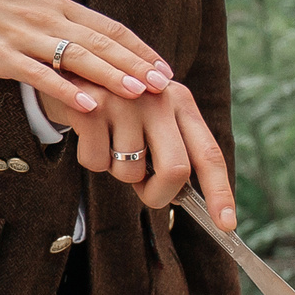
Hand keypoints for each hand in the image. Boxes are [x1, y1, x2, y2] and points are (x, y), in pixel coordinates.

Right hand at [0, 0, 168, 117]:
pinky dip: (66, 90)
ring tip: (137, 93)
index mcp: (60, 6)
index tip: (164, 68)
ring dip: (110, 76)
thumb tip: (98, 42)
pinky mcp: (4, 56)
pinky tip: (88, 105)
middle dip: (135, 65)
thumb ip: (65, 23)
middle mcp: (49, 19)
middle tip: (163, 84)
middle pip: (101, 43)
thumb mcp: (34, 6)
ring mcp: (27, 37)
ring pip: (77, 57)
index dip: (140, 48)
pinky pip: (41, 75)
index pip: (110, 27)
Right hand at [41, 80, 235, 225]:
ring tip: (109, 145)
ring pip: (129, 172)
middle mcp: (158, 98)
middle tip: (145, 192)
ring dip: (117, 173)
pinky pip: (96, 163)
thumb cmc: (117, 107)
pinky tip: (89, 137)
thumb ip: (169, 149)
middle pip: (176, 169)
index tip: (226, 225)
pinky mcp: (91, 107)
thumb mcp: (151, 119)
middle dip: (160, 194)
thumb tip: (177, 196)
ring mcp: (125, 101)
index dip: (220, 192)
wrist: (69, 69)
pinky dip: (91, 160)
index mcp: (181, 103)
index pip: (209, 154)